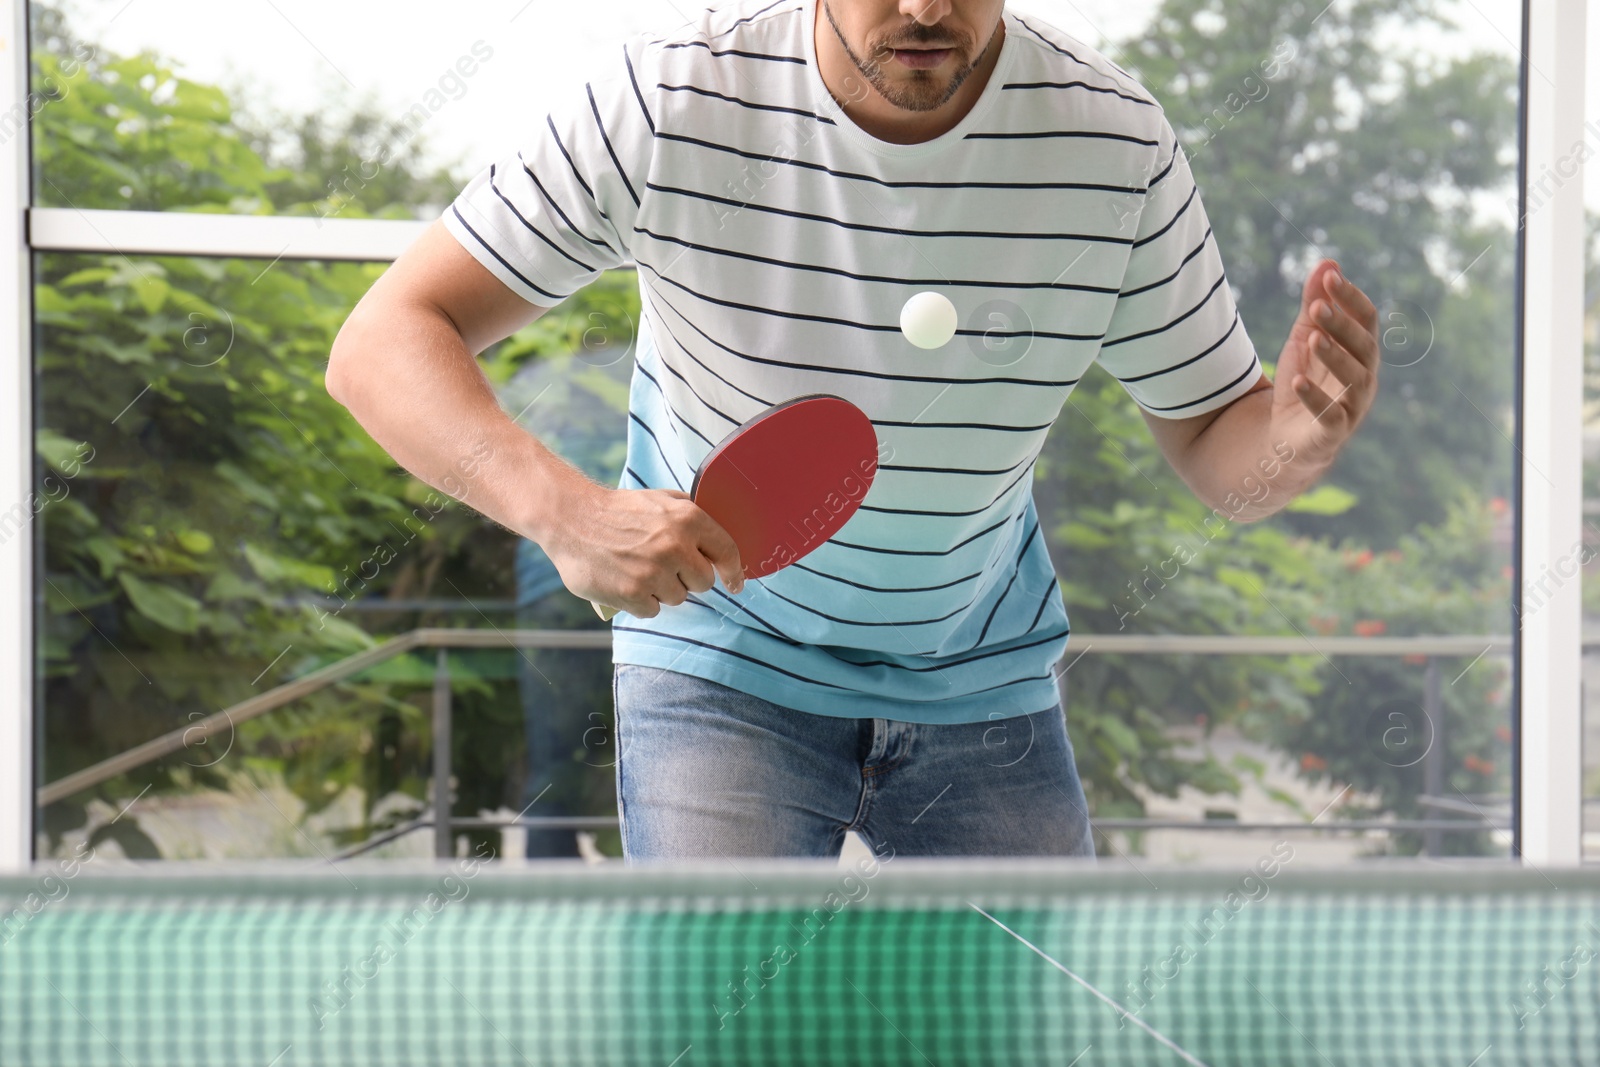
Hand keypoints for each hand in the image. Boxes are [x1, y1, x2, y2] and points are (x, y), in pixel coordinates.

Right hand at [543, 483, 743, 618]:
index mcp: (687, 518)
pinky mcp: (632, 593)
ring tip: (640, 569)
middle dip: (688, 578)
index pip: (727, 551)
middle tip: (666, 566)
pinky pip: (653, 610)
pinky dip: (641, 602)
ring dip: (663, 590)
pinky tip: (626, 581)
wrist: (571, 519)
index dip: (734, 571)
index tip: (735, 583)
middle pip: (704, 582)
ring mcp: (653, 571)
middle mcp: (675, 545)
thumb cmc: (618, 511)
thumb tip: (720, 535)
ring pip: (678, 598)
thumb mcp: (660, 499)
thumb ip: (691, 513)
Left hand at [1268, 259, 1380, 468]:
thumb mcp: (1304, 339)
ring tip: (1312, 338)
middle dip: (1341, 325)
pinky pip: (1330, 416)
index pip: (1366, 319)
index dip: (1350, 297)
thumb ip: (1314, 305)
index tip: (1329, 276)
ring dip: (1332, 357)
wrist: (1287, 437)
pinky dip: (1315, 398)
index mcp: (1361, 352)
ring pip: (1352, 379)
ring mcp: (1352, 407)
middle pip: (1362, 346)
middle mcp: (1364, 377)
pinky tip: (1298, 382)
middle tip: (1317, 306)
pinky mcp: (1332, 433)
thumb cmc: (1304, 382)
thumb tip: (1326, 262)